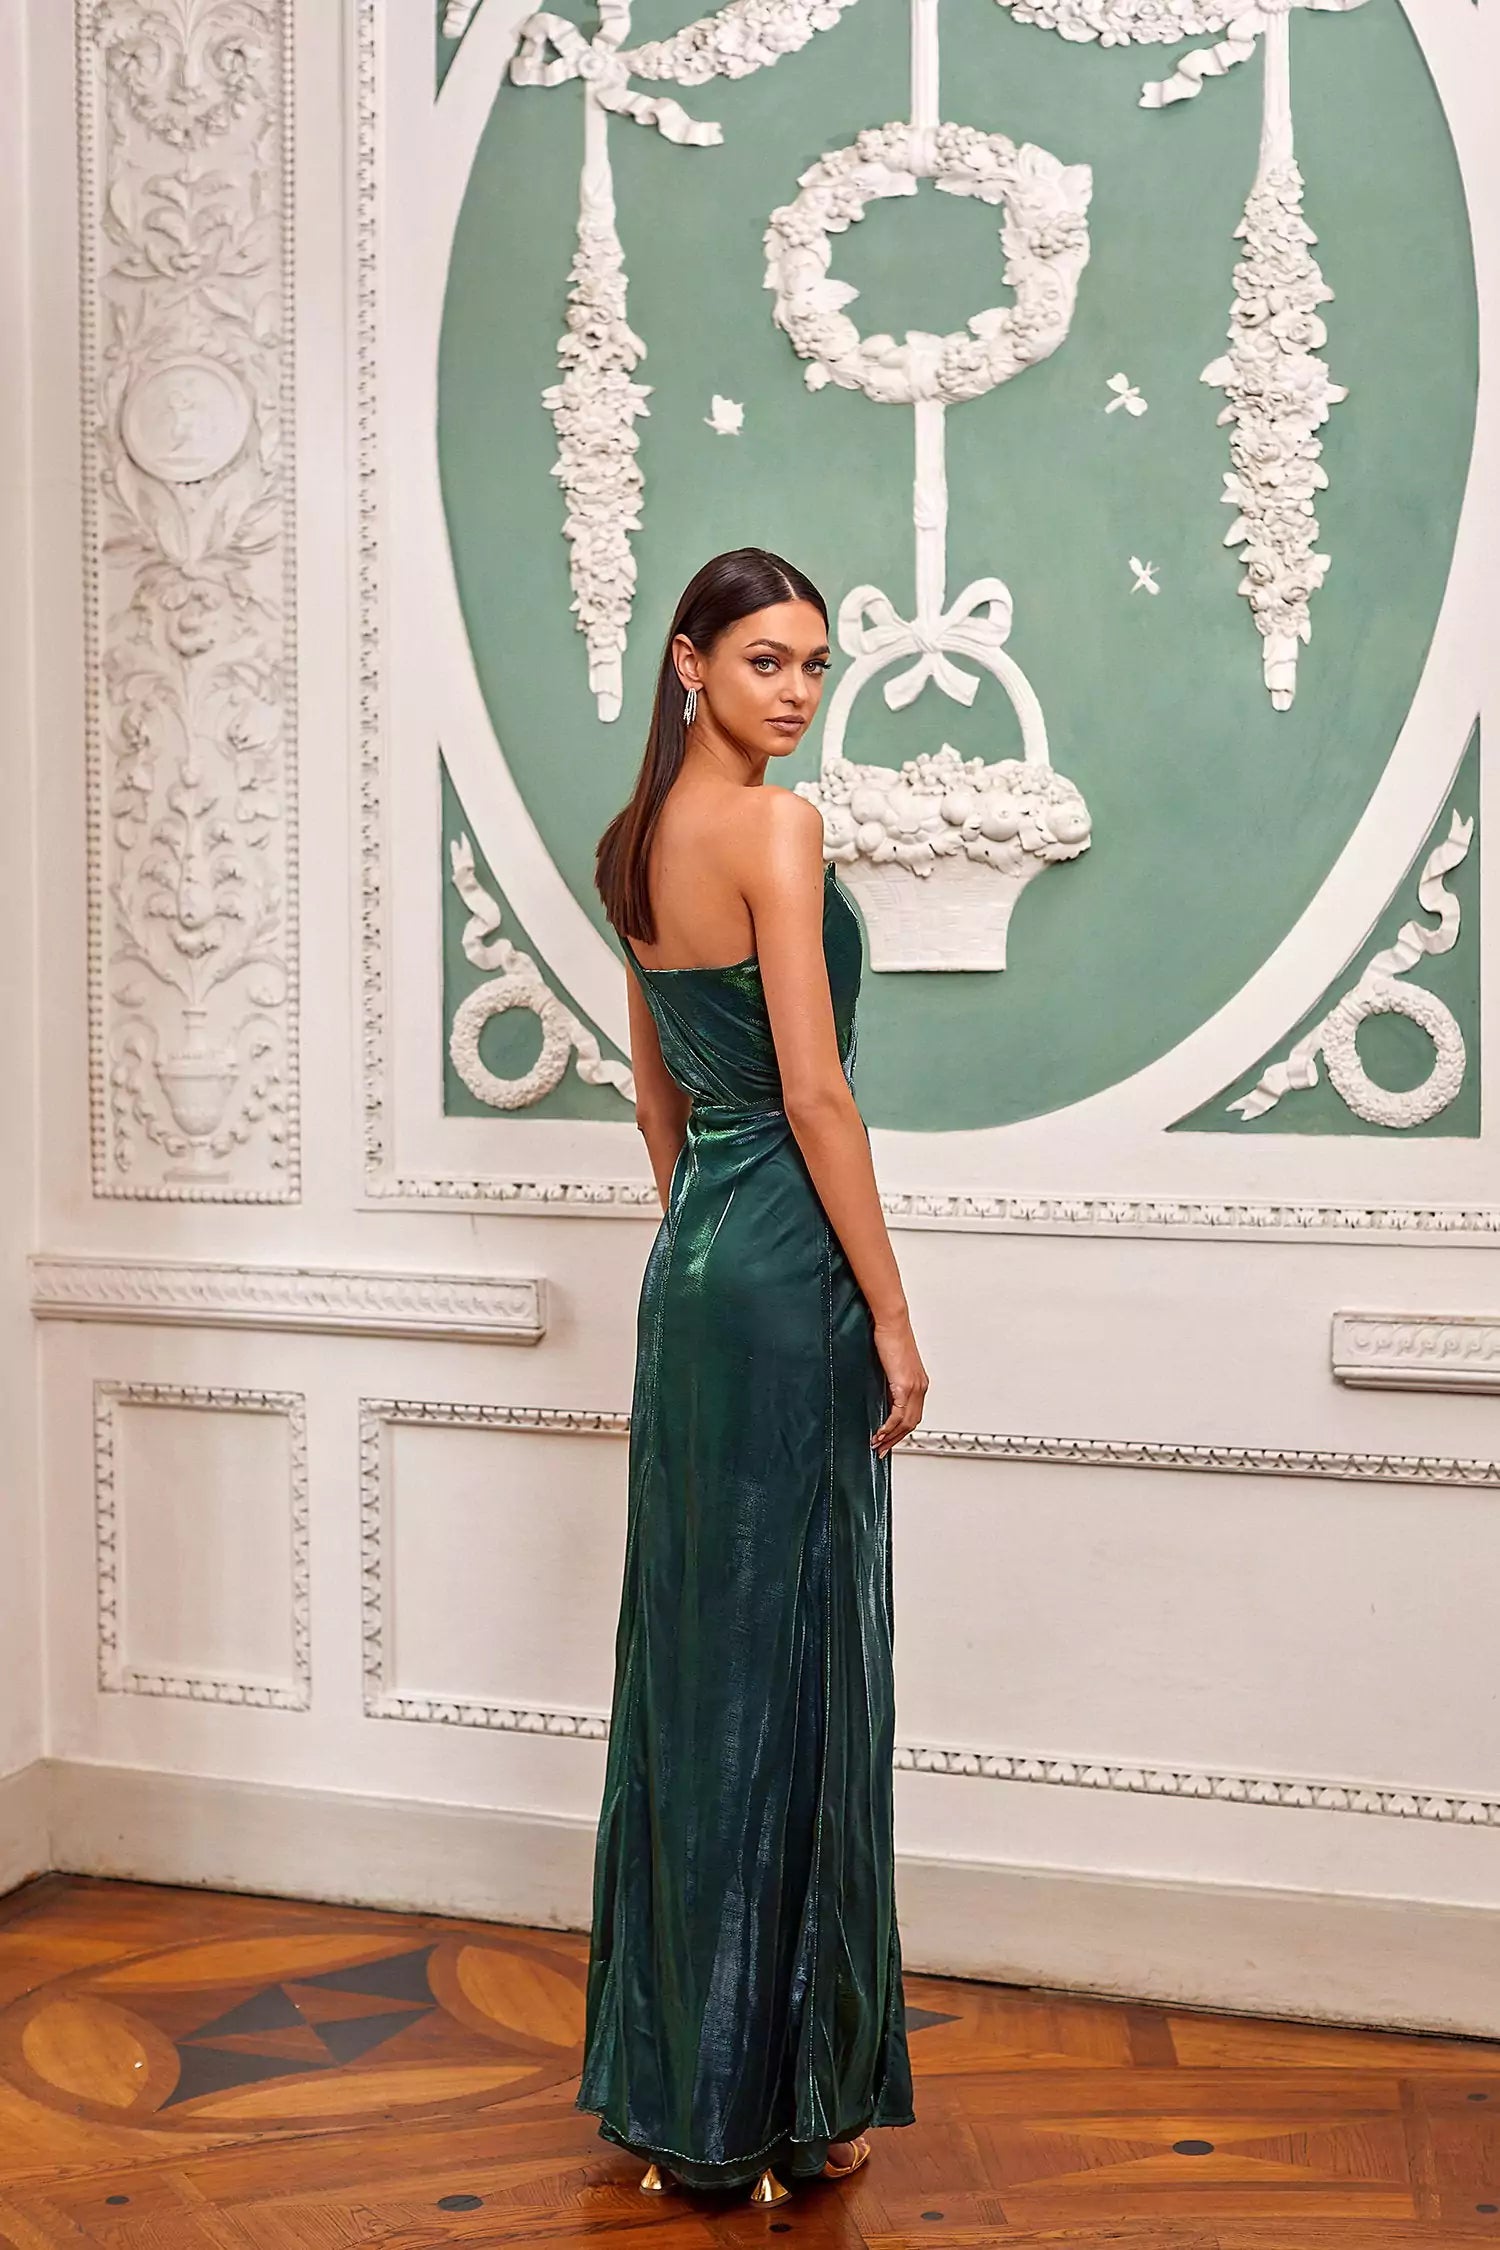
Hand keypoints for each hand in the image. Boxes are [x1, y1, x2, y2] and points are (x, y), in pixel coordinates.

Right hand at [870, 1310, 927, 1457]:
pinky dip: (888, 1428)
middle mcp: (920, 1387)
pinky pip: (898, 1415)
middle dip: (896, 1440)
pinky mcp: (905, 1385)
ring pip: (906, 1423)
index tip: (888, 1440)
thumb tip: (880, 1394)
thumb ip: (888, 1381)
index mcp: (918, 1382)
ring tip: (877, 1446)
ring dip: (891, 1437)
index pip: (913, 1414)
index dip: (901, 1431)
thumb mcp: (890, 1364)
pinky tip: (879, 1434)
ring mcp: (914, 1387)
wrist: (892, 1321)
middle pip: (912, 1423)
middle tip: (881, 1450)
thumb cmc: (889, 1336)